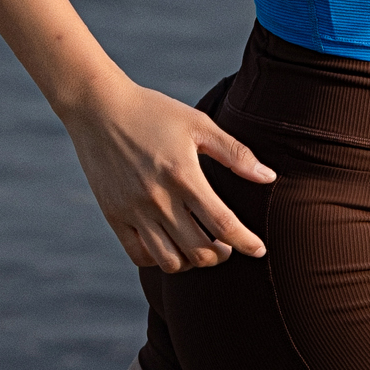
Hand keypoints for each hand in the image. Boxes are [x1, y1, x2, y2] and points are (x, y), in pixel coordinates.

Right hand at [59, 63, 275, 274]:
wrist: (100, 108)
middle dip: (221, 254)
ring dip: (193, 262)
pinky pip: (140, 256)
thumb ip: (235, 153)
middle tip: (227, 245)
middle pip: (199, 250)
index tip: (260, 250)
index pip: (223, 224)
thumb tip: (269, 177)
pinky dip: (161, 259)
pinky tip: (171, 244)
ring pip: (171, 261)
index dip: (246, 242)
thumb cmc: (154, 112)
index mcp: (184, 174)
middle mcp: (158, 199)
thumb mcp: (198, 123)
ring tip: (201, 247)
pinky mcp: (114, 216)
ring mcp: (134, 211)